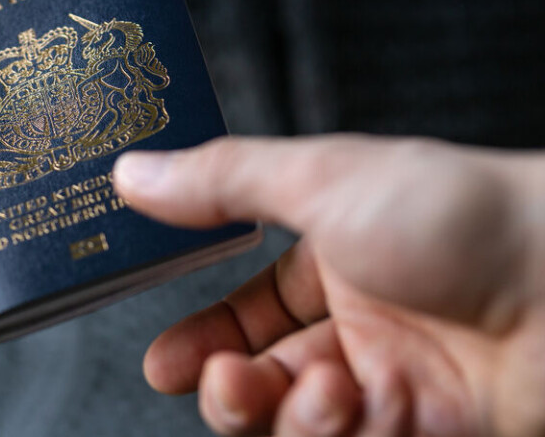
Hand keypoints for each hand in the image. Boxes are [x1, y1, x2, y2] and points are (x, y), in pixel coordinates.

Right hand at [113, 135, 544, 436]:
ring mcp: (392, 381)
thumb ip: (221, 182)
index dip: (204, 336)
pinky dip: (323, 434)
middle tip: (213, 381)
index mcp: (336, 255)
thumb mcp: (318, 181)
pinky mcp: (422, 429)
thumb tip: (132, 174)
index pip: (252, 308)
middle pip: (264, 375)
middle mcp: (361, 322)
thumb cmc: (453, 213)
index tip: (162, 362)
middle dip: (227, 387)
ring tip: (302, 387)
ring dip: (277, 411)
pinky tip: (340, 402)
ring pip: (294, 422)